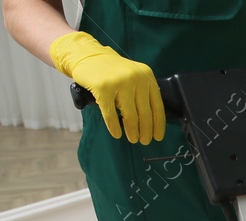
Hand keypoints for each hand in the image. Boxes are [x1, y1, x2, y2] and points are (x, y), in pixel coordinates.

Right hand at [49, 31, 164, 143]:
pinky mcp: (103, 88)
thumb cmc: (112, 70)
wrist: (88, 55)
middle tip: (144, 141)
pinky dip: (114, 127)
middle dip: (145, 131)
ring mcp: (119, 83)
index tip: (157, 136)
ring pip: (130, 115)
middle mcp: (135, 78)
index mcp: (146, 76)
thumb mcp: (133, 75)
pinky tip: (116, 134)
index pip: (157, 105)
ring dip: (132, 131)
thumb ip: (143, 92)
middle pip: (145, 113)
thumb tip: (151, 121)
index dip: (158, 124)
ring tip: (133, 139)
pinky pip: (111, 114)